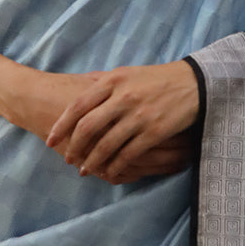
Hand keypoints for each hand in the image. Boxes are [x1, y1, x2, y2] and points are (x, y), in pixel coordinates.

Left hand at [45, 61, 199, 184]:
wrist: (194, 83)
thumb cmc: (156, 79)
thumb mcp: (126, 73)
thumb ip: (102, 82)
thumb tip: (78, 90)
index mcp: (113, 81)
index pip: (78, 106)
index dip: (61, 126)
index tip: (50, 140)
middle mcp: (123, 97)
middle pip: (88, 127)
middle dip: (73, 147)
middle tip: (67, 159)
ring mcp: (139, 115)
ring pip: (106, 144)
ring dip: (92, 161)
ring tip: (85, 170)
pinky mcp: (154, 132)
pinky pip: (128, 154)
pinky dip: (115, 166)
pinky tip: (109, 173)